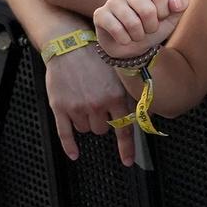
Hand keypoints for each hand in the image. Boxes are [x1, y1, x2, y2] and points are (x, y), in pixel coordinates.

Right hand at [44, 43, 135, 164]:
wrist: (69, 46)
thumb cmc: (96, 57)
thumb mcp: (119, 73)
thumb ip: (130, 94)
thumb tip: (146, 112)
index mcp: (115, 97)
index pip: (124, 128)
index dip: (127, 147)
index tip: (127, 161)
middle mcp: (97, 105)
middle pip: (102, 129)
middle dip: (103, 121)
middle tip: (99, 105)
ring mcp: (77, 108)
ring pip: (86, 130)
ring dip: (87, 122)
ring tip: (85, 102)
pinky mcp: (59, 108)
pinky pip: (64, 133)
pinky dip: (69, 146)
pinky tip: (74, 154)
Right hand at [92, 0, 186, 61]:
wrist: (133, 46)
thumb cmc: (152, 28)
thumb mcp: (171, 18)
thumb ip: (179, 6)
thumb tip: (178, 2)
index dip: (164, 12)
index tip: (162, 17)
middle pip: (147, 10)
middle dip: (152, 26)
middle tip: (149, 29)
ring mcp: (112, 0)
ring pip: (132, 22)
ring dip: (138, 35)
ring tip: (137, 34)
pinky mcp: (100, 14)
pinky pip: (116, 29)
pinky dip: (125, 39)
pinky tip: (124, 38)